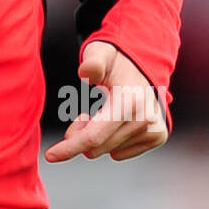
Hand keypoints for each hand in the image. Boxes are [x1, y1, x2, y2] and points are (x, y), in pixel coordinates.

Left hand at [43, 40, 167, 162]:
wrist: (143, 65)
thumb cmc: (116, 60)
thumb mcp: (101, 53)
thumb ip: (93, 62)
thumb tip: (86, 71)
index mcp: (130, 101)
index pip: (94, 136)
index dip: (69, 147)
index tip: (51, 155)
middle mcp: (145, 119)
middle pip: (97, 147)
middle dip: (80, 135)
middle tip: (83, 114)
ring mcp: (154, 129)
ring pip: (108, 151)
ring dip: (96, 136)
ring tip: (101, 113)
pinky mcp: (157, 137)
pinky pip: (120, 152)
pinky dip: (110, 141)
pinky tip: (113, 122)